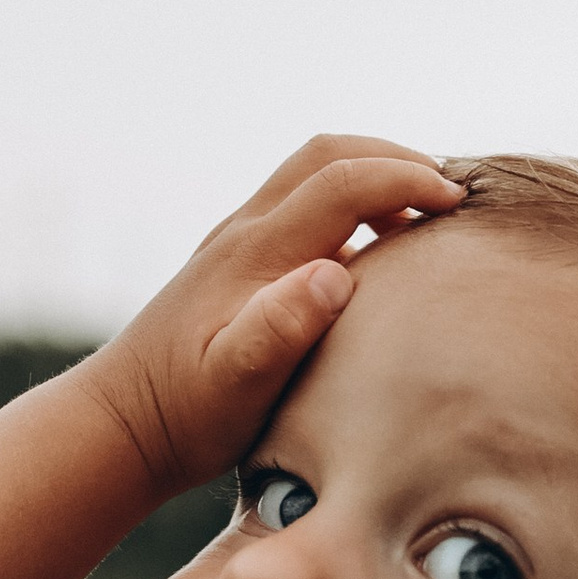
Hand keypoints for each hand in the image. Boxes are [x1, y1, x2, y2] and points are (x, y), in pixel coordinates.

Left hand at [87, 137, 462, 504]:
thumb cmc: (185, 415)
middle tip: (450, 192)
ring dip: (373, 175)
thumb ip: (280, 328)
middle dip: (394, 158)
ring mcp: (238, 244)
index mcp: (256, 253)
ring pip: (312, 173)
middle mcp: (245, 233)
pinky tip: (376, 249)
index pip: (342, 182)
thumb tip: (335, 274)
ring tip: (426, 213)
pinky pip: (303, 205)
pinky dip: (352, 204)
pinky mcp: (238, 264)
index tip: (456, 201)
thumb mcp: (234, 383)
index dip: (405, 179)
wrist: (122, 423)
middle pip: (326, 154)